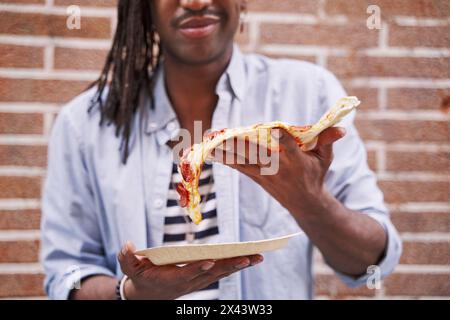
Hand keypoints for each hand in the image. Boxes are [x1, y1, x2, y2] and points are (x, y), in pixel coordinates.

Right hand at [117, 241, 262, 299]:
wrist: (149, 295)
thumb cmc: (140, 277)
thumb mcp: (130, 268)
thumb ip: (128, 258)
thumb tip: (126, 245)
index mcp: (172, 278)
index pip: (188, 273)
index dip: (198, 268)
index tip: (210, 261)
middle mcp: (190, 282)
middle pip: (213, 274)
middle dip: (230, 266)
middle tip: (247, 258)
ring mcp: (199, 281)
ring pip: (222, 273)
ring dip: (240, 266)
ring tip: (258, 257)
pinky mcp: (204, 278)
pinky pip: (223, 272)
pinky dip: (237, 265)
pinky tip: (251, 259)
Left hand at [211, 127, 345, 217]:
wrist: (304, 203)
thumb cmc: (315, 175)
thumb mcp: (325, 159)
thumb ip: (327, 141)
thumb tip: (342, 128)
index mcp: (296, 161)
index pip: (290, 147)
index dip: (284, 137)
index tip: (277, 128)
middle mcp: (277, 167)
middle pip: (255, 152)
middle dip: (236, 141)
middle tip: (219, 131)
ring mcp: (264, 173)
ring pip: (242, 158)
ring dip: (224, 148)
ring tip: (207, 138)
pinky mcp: (256, 177)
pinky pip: (238, 166)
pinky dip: (224, 158)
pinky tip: (210, 151)